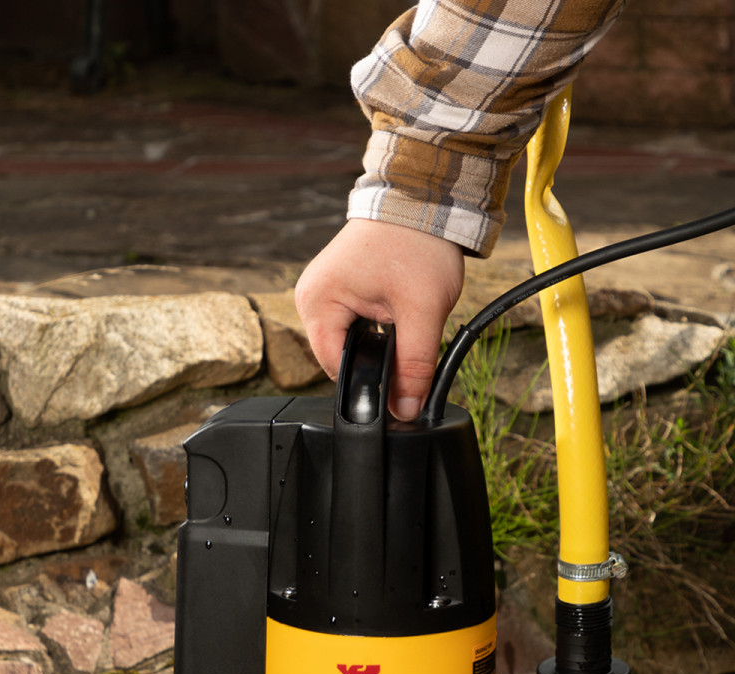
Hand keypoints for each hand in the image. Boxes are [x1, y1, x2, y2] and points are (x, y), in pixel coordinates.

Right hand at [294, 218, 464, 419]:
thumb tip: (406, 410)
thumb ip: (414, 366)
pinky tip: (396, 318)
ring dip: (379, 345)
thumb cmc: (417, 243)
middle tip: (409, 346)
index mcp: (317, 303)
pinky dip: (377, 331)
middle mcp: (310, 299)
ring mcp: (322, 294)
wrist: (424, 201)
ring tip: (404, 323)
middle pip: (342, 359)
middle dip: (376, 362)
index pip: (336, 370)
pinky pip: (353, 328)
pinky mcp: (338, 291)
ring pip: (351, 346)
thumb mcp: (422, 311)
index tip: (400, 389)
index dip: (369, 385)